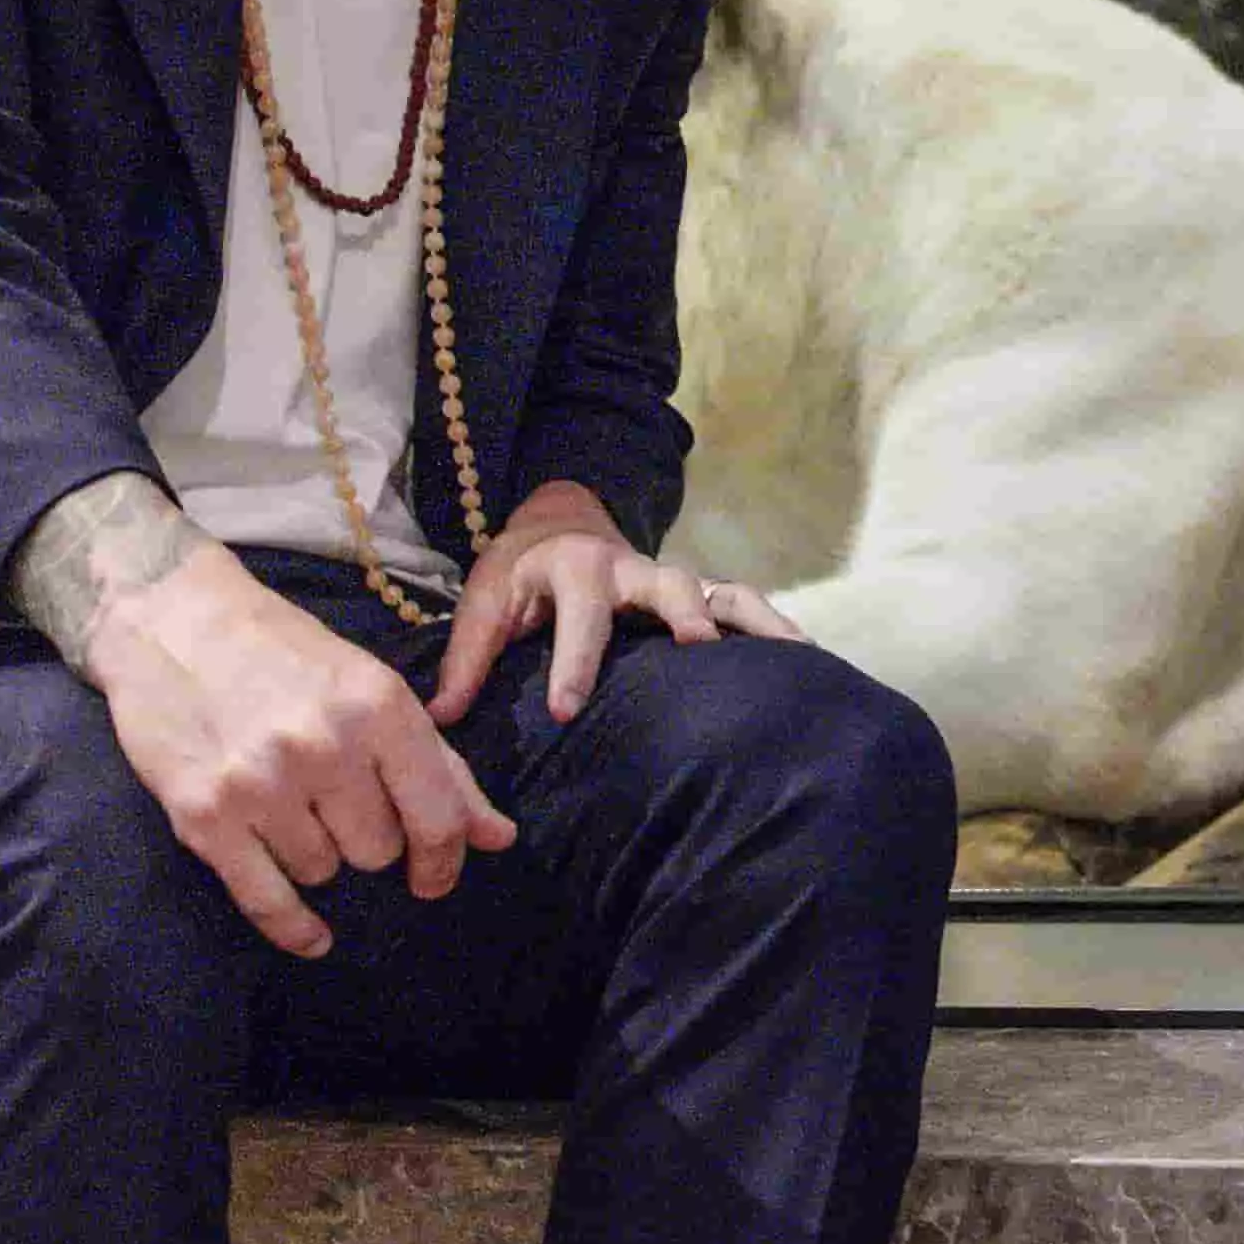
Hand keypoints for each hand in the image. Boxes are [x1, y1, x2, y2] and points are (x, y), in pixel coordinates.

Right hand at [83, 534, 515, 957]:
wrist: (172, 621)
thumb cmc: (287, 655)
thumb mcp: (375, 690)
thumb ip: (440, 766)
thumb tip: (498, 838)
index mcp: (380, 707)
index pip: (438, 816)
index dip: (445, 859)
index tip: (436, 876)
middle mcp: (325, 745)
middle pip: (378, 851)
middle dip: (368, 840)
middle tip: (339, 806)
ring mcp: (260, 782)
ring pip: (323, 871)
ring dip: (317, 854)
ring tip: (292, 806)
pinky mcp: (203, 815)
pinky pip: (266, 899)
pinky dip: (294, 926)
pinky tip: (315, 938)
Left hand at [433, 484, 807, 728]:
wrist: (558, 523)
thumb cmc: (516, 572)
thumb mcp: (482, 602)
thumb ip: (466, 659)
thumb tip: (442, 720)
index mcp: (576, 569)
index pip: (580, 616)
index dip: (574, 663)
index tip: (568, 711)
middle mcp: (634, 569)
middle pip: (669, 584)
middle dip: (683, 617)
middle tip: (696, 653)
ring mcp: (670, 580)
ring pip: (719, 591)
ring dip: (749, 621)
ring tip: (785, 657)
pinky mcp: (694, 595)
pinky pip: (740, 605)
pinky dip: (771, 626)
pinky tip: (801, 659)